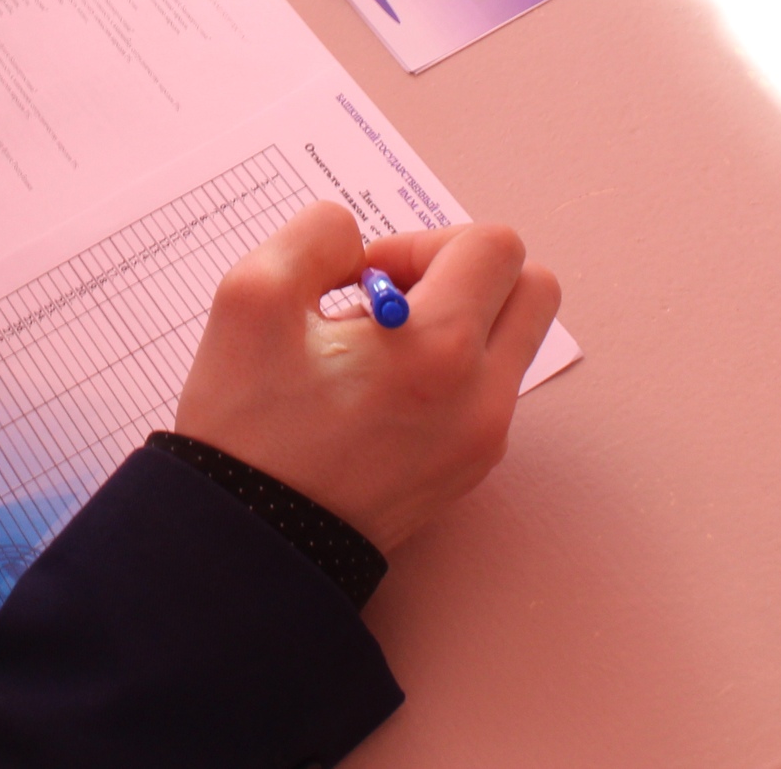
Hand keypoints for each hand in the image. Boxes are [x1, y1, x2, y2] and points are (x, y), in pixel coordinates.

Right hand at [174, 203, 559, 551]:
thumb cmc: (248, 426)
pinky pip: (489, 388)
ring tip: (376, 350)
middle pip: (533, 288)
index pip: (494, 245)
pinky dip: (447, 369)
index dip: (424, 240)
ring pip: (514, 339)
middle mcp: (482, 398)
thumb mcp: (251, 297)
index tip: (366, 280)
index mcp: (440, 350)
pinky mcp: (470, 468)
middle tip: (391, 301)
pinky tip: (375, 392)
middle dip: (464, 273)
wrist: (250, 544)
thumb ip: (317, 235)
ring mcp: (484, 440)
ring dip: (458, 320)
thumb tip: (361, 244)